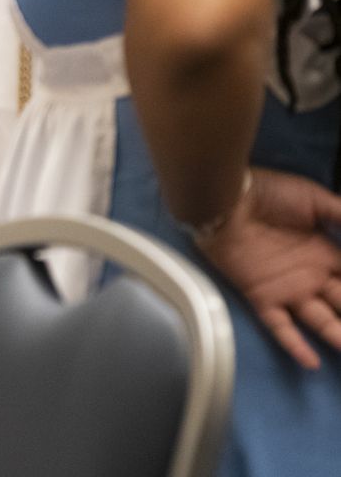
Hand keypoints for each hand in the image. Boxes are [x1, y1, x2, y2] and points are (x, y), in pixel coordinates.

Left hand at [195, 167, 340, 368]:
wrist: (227, 199)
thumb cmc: (270, 195)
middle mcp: (312, 276)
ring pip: (320, 321)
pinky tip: (312, 362)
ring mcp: (288, 289)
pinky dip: (295, 345)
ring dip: (337, 335)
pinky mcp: (263, 296)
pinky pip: (280, 327)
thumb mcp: (314, 200)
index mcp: (326, 253)